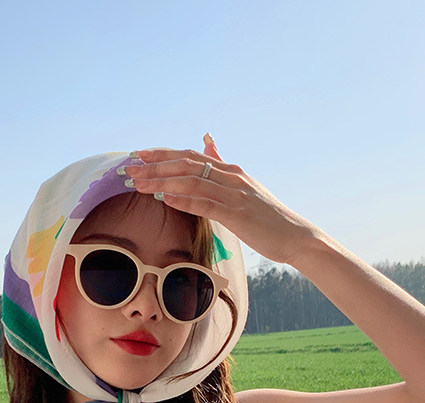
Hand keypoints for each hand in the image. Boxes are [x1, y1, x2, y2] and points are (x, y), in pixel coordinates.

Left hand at [123, 136, 319, 264]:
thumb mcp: (243, 187)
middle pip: (186, 165)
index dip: (162, 154)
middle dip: (155, 166)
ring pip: (192, 182)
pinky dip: (185, 200)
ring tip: (139, 183)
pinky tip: (166, 199)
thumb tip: (208, 143)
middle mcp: (231, 177)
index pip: (189, 156)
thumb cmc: (267, 218)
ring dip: (162, 181)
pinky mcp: (238, 214)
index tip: (138, 155)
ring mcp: (235, 194)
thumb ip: (222, 165)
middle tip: (129, 168)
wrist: (295, 237)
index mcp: (230, 171)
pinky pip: (207, 204)